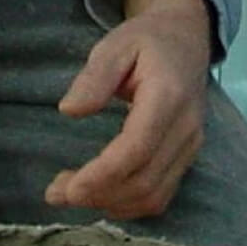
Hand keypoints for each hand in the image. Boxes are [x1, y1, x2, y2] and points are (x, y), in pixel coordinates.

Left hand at [47, 0, 213, 221]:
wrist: (186, 40)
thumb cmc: (146, 41)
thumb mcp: (115, 45)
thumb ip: (94, 77)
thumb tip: (69, 111)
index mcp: (168, 97)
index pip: (137, 149)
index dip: (102, 175)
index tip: (66, 188)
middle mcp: (186, 128)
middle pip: (145, 180)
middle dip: (98, 195)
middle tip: (55, 193)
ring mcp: (191, 145)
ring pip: (154, 195)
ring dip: (110, 204)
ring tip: (71, 193)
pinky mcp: (187, 157)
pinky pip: (161, 195)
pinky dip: (128, 204)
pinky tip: (100, 194)